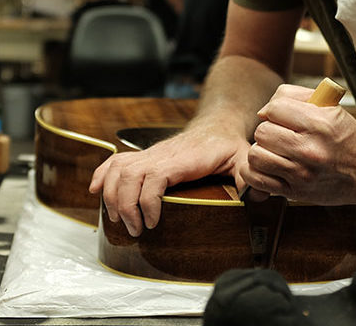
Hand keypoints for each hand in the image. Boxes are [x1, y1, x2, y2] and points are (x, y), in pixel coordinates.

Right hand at [90, 127, 247, 236]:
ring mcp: (150, 154)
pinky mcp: (144, 157)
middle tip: (136, 230)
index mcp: (184, 158)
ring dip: (111, 196)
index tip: (153, 223)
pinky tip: (95, 192)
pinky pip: (115, 162)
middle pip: (129, 175)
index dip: (148, 201)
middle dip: (125, 206)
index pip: (155, 176)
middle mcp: (162, 154)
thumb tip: (260, 195)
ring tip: (119, 221)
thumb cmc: (229, 145)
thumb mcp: (244, 159)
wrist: (217, 124)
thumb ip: (250, 176)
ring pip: (118, 169)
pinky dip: (101, 176)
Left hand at [239, 84, 355, 204]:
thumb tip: (265, 110)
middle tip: (279, 134)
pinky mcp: (295, 192)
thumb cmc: (349, 138)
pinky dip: (256, 172)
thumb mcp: (331, 108)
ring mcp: (302, 174)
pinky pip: (257, 179)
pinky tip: (269, 166)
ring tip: (275, 150)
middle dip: (268, 129)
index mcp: (320, 124)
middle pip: (263, 132)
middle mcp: (310, 150)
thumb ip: (297, 98)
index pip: (275, 108)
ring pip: (256, 155)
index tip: (279, 115)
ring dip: (262, 150)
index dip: (273, 109)